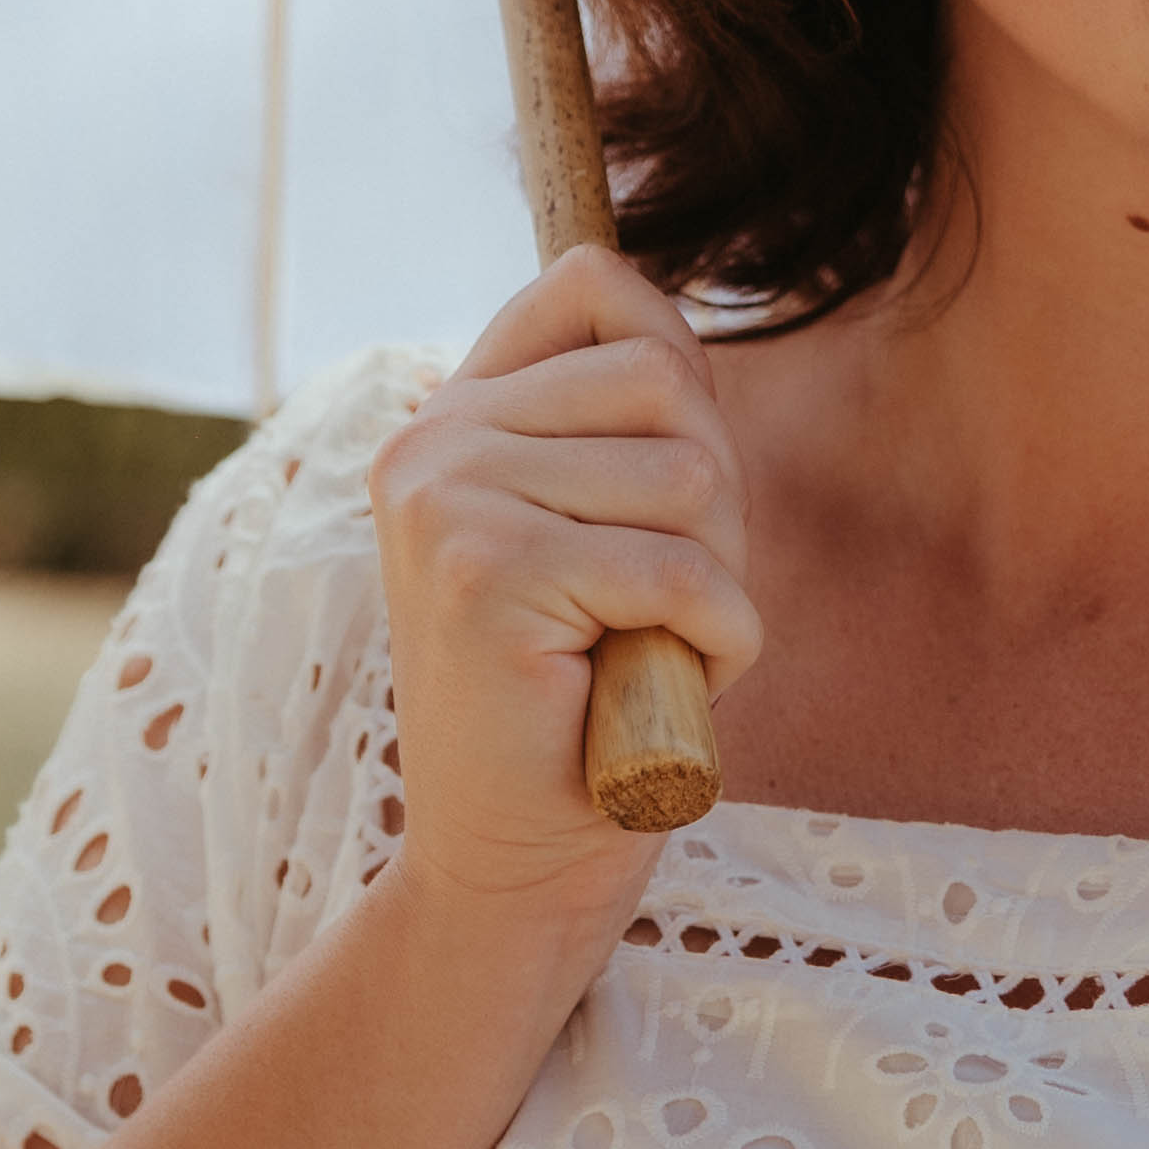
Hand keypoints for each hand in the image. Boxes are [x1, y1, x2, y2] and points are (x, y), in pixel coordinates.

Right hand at [368, 248, 760, 919]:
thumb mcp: (600, 527)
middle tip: (654, 605)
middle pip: (666, 383)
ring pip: (690, 477)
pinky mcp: (485, 576)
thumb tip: (674, 333)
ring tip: (644, 648)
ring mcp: (449, 501)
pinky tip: (653, 693)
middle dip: (710, 505)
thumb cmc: (584, 700)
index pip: (594, 285)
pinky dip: (716, 646)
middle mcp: (432, 439)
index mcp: (453, 415)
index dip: (674, 368)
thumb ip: (620, 424)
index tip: (657, 488)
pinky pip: (686, 575)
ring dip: (714, 582)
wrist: (515, 864)